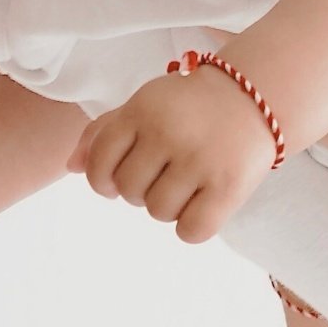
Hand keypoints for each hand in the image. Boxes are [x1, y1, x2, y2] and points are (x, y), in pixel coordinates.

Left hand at [68, 65, 277, 243]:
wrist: (257, 96)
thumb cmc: (189, 107)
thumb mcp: (145, 106)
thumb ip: (103, 133)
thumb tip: (70, 167)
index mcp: (142, 110)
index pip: (98, 165)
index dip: (103, 179)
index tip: (121, 174)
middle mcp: (168, 132)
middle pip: (128, 191)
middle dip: (140, 188)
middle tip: (167, 170)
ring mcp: (198, 159)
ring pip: (157, 211)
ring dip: (169, 204)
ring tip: (189, 180)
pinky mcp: (228, 186)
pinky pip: (190, 231)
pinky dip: (193, 225)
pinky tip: (203, 202)